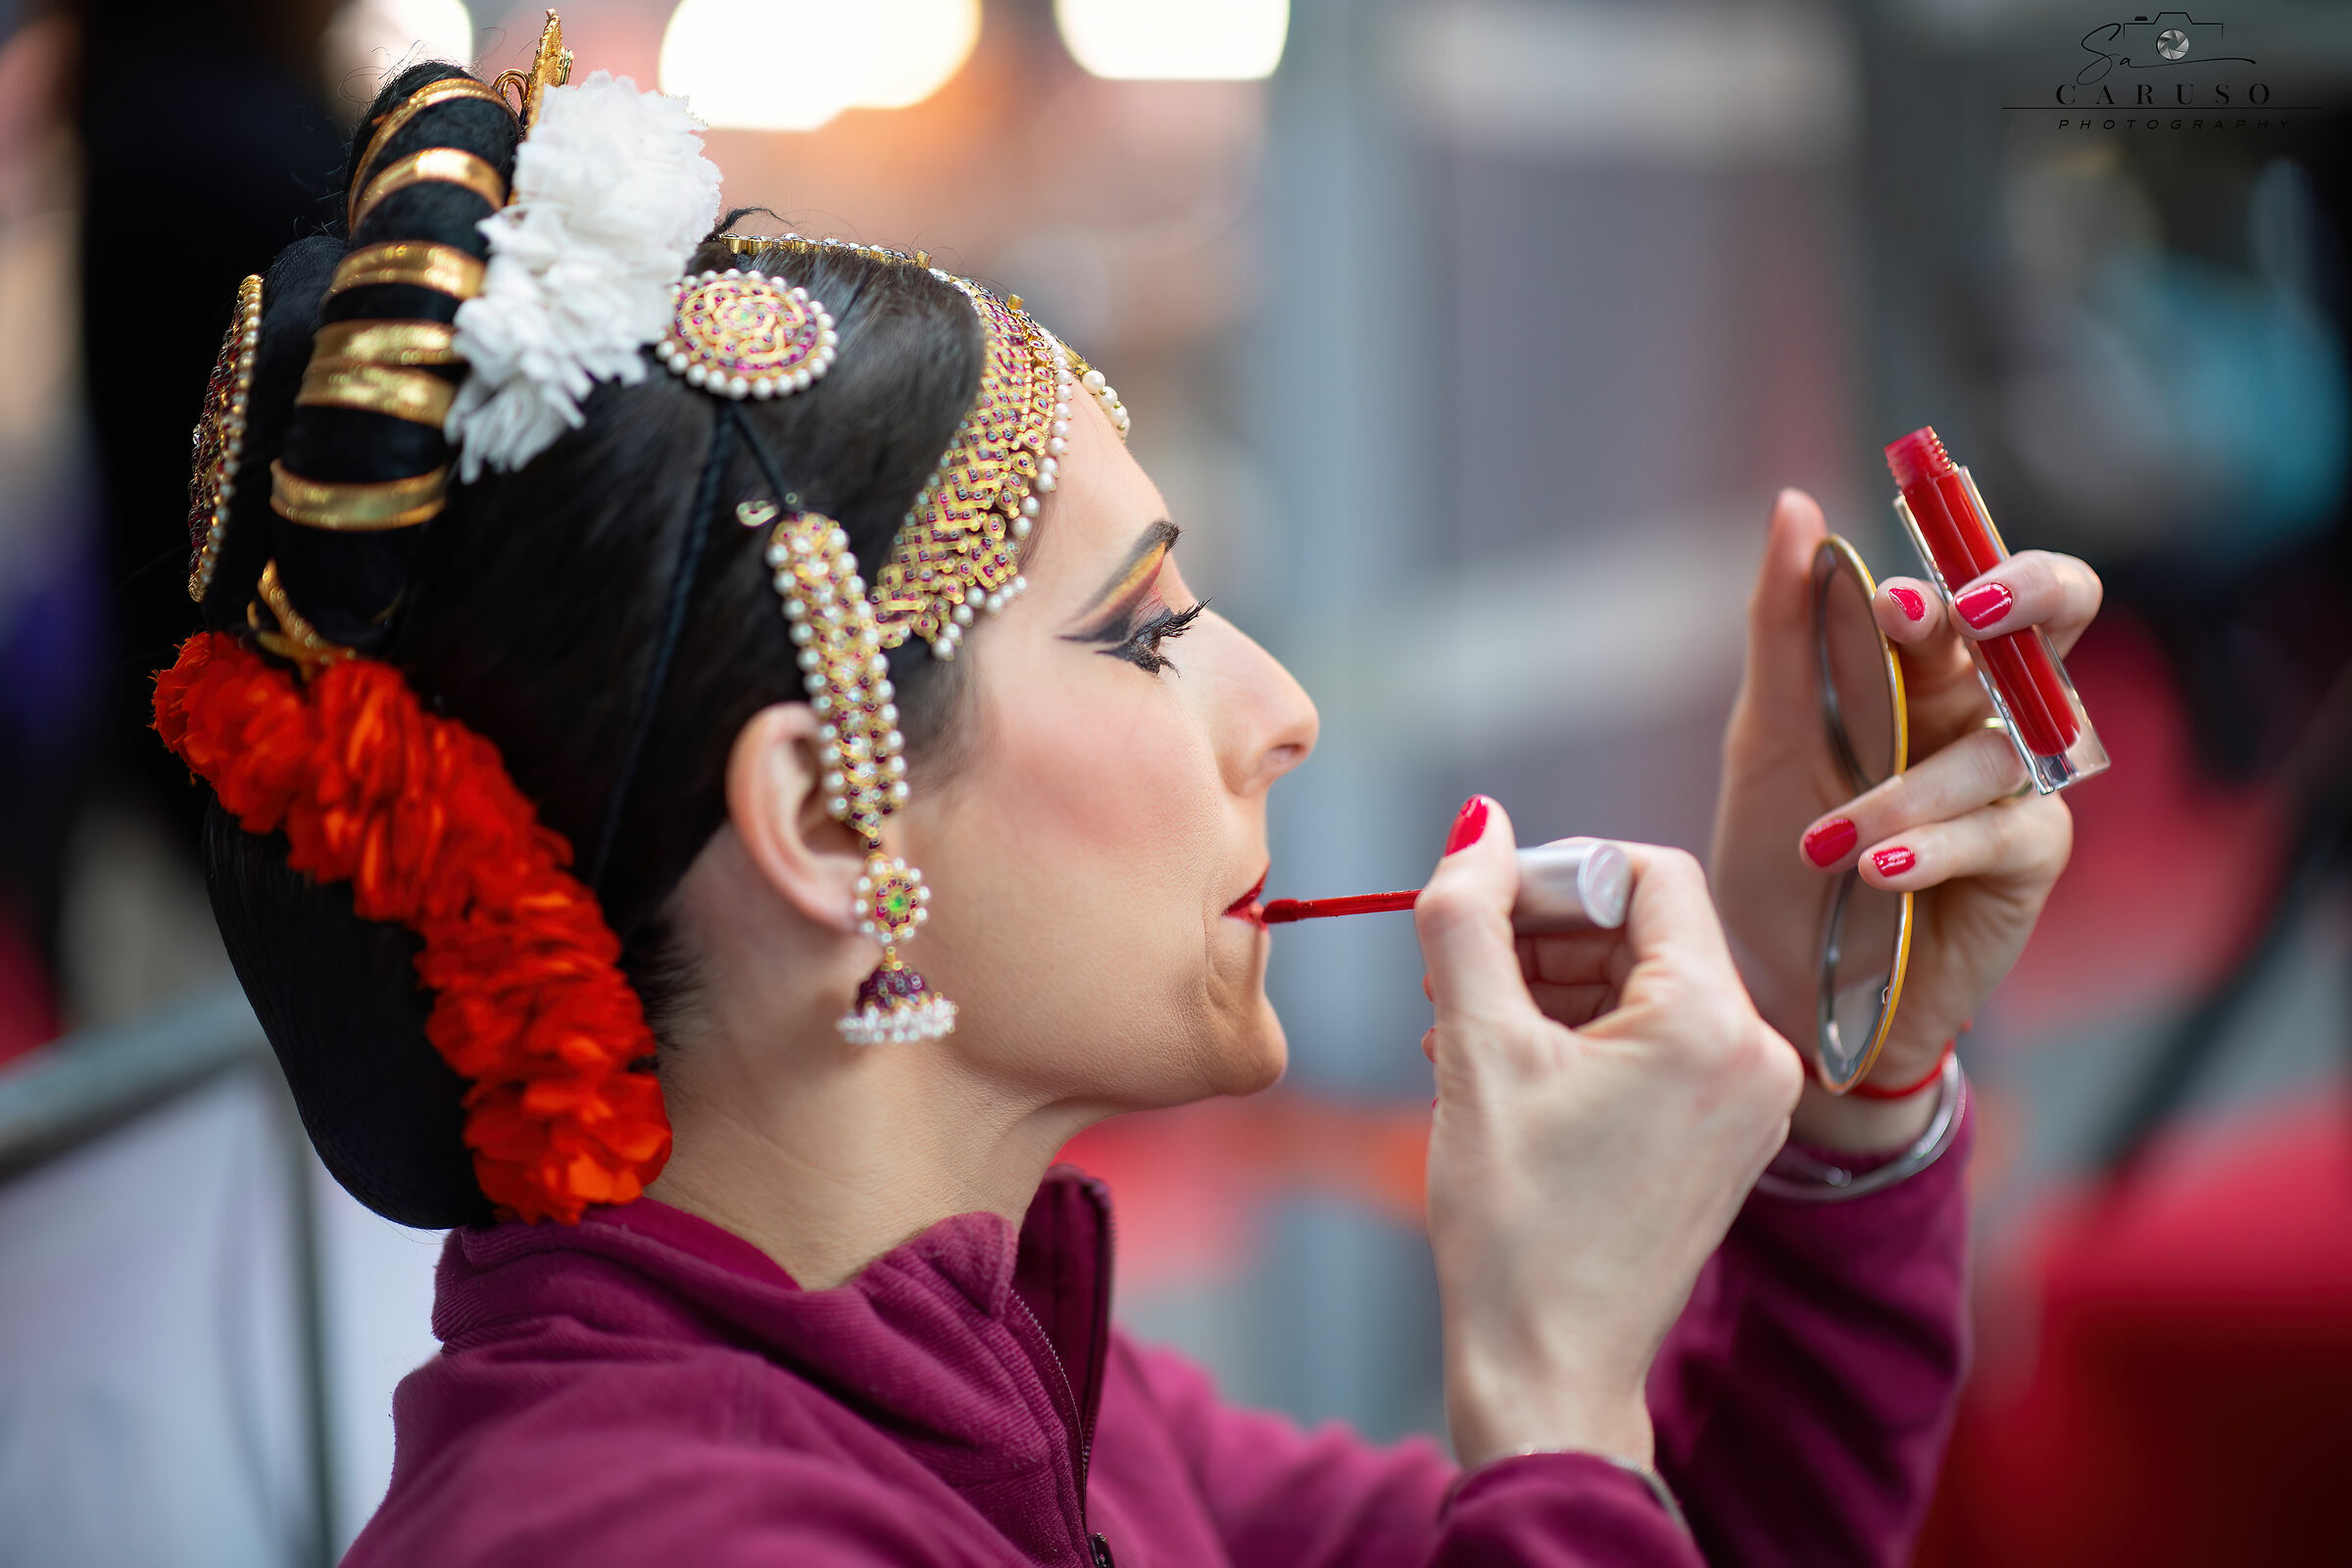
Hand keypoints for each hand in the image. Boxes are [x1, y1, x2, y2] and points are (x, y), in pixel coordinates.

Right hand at [1417, 797, 1802, 1469]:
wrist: (1549, 1371)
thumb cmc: (1515, 1225)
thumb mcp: (1475, 1050)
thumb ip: (1468, 917)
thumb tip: (1477, 824)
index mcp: (1713, 1023)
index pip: (1647, 873)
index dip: (1554, 870)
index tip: (1479, 905)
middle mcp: (1758, 1055)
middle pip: (1647, 930)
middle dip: (1544, 932)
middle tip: (1457, 965)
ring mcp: (1749, 1103)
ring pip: (1646, 987)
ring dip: (1554, 984)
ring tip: (1465, 1025)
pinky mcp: (1726, 1139)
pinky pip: (1660, 1043)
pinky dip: (1585, 1036)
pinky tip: (1508, 1067)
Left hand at [1711, 490, 2093, 1149]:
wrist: (1783, 983)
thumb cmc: (1779, 849)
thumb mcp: (1765, 731)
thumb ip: (1784, 621)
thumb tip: (1795, 504)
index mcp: (1927, 663)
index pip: (1974, 576)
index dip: (1957, 562)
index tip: (1892, 595)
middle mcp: (1983, 709)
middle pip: (2058, 615)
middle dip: (2026, 596)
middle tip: (1965, 614)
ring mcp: (2016, 783)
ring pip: (2001, 746)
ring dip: (1906, 791)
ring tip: (1825, 842)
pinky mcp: (2028, 861)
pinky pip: (2003, 833)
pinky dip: (1932, 848)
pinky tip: (1874, 870)